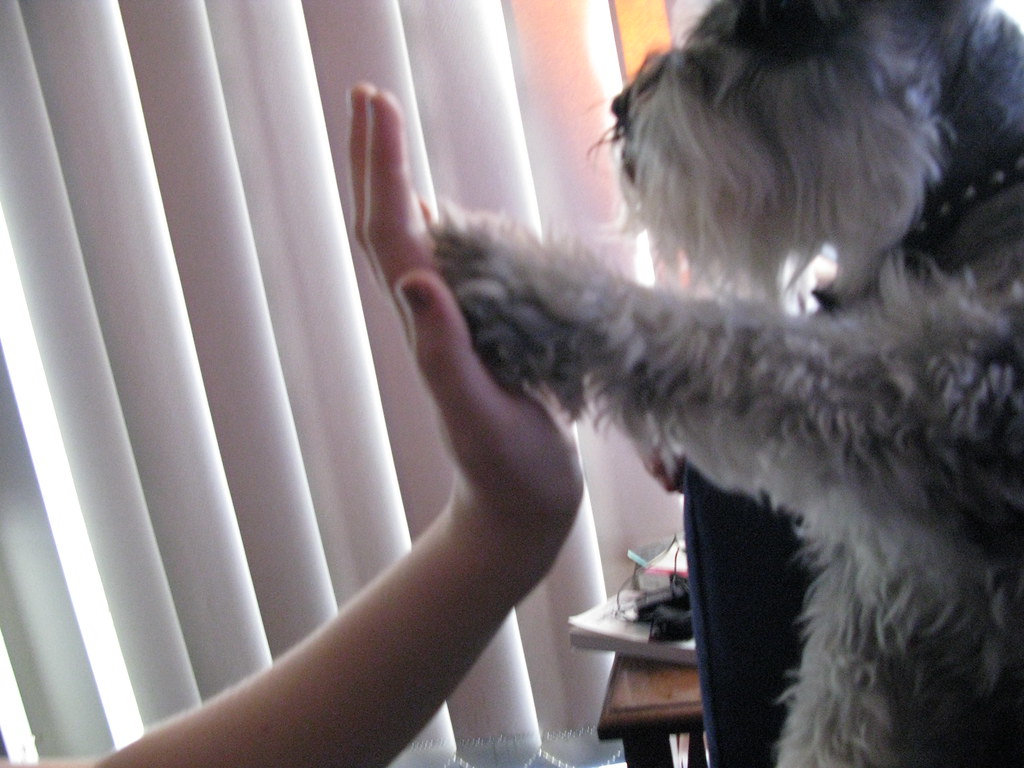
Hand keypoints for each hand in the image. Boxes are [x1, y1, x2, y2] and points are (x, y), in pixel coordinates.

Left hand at [348, 85, 582, 539]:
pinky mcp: (479, 336)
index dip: (381, 168)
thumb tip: (414, 280)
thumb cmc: (506, 470)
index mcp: (427, 326)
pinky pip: (450, 266)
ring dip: (398, 182)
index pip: (391, 234)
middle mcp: (430, 317)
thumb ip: (444, 353)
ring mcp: (452, 326)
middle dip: (377, 159)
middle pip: (388, 226)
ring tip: (390, 132)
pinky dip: (437, 223)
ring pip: (412, 241)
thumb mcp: (477, 414)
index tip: (376, 103)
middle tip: (370, 96)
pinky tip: (440, 211)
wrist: (519, 507)